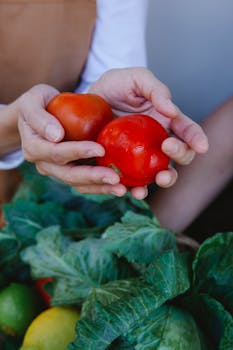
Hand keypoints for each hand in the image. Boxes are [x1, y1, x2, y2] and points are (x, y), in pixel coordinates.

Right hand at [16, 84, 125, 196]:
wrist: (41, 113)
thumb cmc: (39, 102)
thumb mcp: (33, 101)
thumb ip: (39, 117)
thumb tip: (56, 136)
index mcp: (34, 148)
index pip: (56, 153)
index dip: (77, 152)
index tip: (100, 149)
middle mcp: (45, 164)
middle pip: (69, 175)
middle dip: (93, 177)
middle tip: (115, 178)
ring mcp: (59, 171)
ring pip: (79, 185)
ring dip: (101, 188)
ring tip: (122, 189)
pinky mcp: (72, 173)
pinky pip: (88, 184)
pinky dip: (103, 186)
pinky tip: (122, 187)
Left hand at [89, 67, 208, 198]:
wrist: (86, 103)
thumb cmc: (114, 87)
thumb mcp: (135, 79)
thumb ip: (156, 90)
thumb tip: (172, 111)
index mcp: (166, 120)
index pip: (187, 131)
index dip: (197, 139)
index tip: (201, 146)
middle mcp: (157, 141)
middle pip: (180, 155)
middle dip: (181, 155)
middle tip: (168, 147)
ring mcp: (142, 156)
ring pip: (160, 173)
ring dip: (165, 179)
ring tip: (158, 178)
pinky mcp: (124, 166)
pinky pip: (133, 181)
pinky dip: (135, 188)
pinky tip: (131, 189)